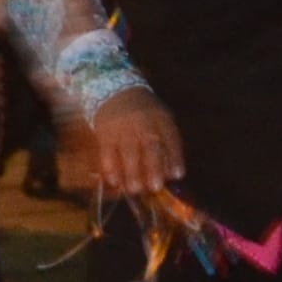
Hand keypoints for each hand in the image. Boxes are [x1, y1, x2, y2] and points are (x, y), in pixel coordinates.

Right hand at [84, 89, 184, 204]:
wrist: (115, 93)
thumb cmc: (144, 113)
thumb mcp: (161, 120)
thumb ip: (168, 144)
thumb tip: (173, 174)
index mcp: (161, 119)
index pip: (171, 138)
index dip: (175, 157)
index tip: (177, 175)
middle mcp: (143, 122)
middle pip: (149, 145)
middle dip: (153, 167)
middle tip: (155, 187)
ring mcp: (123, 128)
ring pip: (128, 151)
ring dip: (131, 172)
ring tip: (135, 189)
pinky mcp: (105, 134)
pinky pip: (107, 153)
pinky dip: (110, 169)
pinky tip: (115, 182)